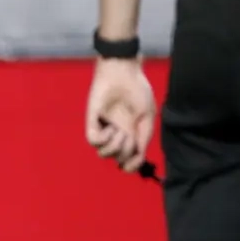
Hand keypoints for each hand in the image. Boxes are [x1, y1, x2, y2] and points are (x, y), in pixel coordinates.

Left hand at [85, 58, 156, 172]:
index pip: (127, 159)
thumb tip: (138, 159)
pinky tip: (110, 128)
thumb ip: (143, 139)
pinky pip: (93, 141)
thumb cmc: (138, 92)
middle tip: (129, 134)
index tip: (132, 166)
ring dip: (115, 146)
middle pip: (117, 158)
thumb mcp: (147, 118)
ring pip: (103, 154)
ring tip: (120, 130)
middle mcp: (116, 135)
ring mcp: (103, 129)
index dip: (130, 166)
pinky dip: (103, 139)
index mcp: (131, 135)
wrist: (125, 74)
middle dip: (126, 151)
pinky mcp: (92, 122)